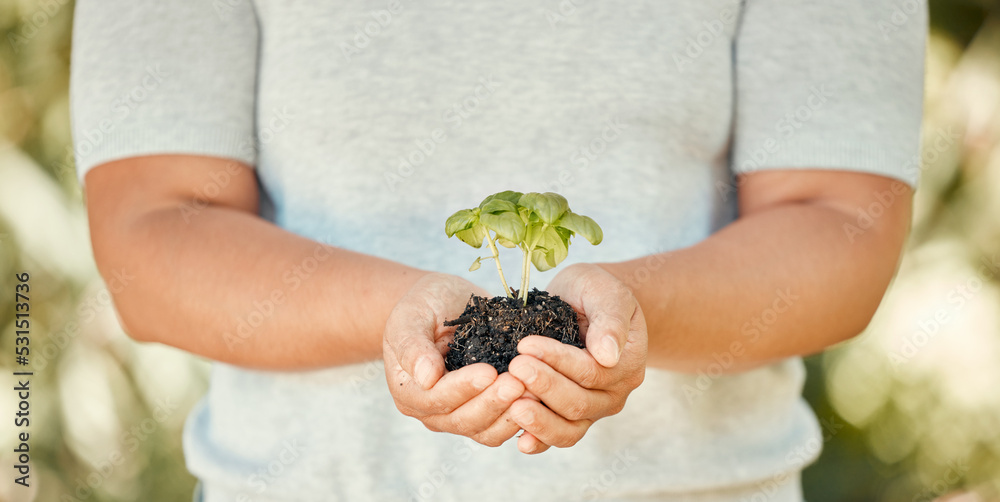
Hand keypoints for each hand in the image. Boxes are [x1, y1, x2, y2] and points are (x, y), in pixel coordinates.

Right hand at [383, 273, 525, 445]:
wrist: (442, 305)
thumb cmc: (423, 305)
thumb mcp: (411, 315)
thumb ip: (413, 346)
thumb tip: (426, 378)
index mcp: (409, 390)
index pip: (436, 397)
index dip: (463, 387)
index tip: (489, 371)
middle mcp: (432, 411)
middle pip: (463, 419)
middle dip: (493, 402)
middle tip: (519, 382)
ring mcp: (459, 415)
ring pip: (486, 430)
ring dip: (511, 414)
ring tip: (535, 391)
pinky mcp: (484, 412)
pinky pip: (503, 426)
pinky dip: (522, 418)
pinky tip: (541, 398)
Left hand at [507, 263, 647, 453]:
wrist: (586, 303)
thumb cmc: (595, 292)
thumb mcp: (605, 292)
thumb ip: (610, 320)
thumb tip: (609, 354)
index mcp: (627, 363)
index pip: (590, 371)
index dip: (557, 360)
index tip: (526, 344)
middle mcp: (614, 393)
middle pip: (578, 403)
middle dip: (544, 386)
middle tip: (514, 367)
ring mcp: (594, 409)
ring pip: (570, 428)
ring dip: (540, 420)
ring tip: (513, 406)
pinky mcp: (573, 417)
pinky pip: (559, 436)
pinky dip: (540, 441)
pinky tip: (519, 441)